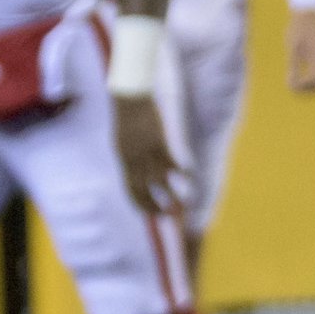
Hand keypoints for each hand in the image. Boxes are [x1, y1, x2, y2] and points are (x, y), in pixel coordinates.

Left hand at [114, 92, 188, 215]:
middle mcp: (133, 161)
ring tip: (184, 206)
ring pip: (161, 182)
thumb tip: (137, 170)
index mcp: (124, 161)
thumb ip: (130, 156)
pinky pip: (172, 163)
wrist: (129, 96)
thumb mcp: (124, 140)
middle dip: (156, 207)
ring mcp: (146, 152)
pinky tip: (190, 177)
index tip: (151, 213)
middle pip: (145, 192)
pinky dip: (182, 172)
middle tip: (169, 217)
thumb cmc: (128, 116)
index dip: (141, 205)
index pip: (131, 191)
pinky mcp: (159, 142)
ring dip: (173, 197)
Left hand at [286, 9, 314, 91]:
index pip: (312, 81)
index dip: (301, 87)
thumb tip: (291, 85)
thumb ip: (293, 68)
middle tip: (292, 87)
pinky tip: (300, 75)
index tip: (290, 85)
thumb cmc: (299, 30)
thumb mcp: (293, 49)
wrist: (308, 14)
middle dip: (306, 89)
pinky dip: (312, 79)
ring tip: (294, 82)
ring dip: (309, 85)